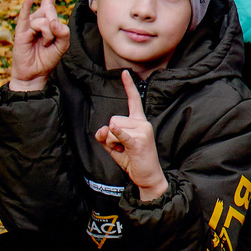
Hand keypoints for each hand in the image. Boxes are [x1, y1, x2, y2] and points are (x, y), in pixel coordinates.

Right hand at [9, 0, 72, 90]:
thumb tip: (53, 22)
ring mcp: (29, 23)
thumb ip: (63, 32)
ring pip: (45, 21)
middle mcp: (38, 18)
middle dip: (55, 29)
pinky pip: (25, 17)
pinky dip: (26, 7)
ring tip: (44, 44)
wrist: (35, 73)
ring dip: (49, 36)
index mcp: (48, 19)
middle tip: (50, 42)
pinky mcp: (21, 31)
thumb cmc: (48, 57)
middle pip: (52, 13)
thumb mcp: (63, 45)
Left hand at [96, 71, 167, 199]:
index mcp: (138, 121)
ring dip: (112, 142)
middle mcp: (142, 123)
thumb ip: (105, 136)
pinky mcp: (139, 142)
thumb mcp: (115, 146)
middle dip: (110, 136)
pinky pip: (122, 134)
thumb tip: (102, 129)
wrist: (148, 177)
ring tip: (124, 151)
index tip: (125, 73)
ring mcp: (142, 131)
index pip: (134, 100)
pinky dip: (118, 134)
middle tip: (122, 147)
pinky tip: (118, 132)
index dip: (128, 86)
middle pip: (113, 119)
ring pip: (113, 128)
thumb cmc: (133, 160)